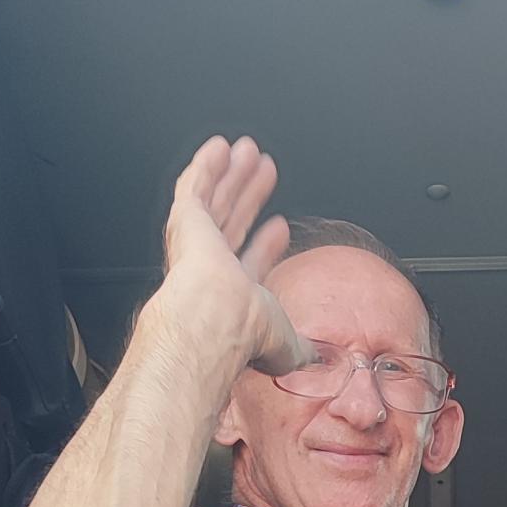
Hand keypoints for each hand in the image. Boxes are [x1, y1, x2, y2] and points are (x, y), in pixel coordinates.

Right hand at [154, 135, 311, 376]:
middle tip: (265, 175)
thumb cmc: (246, 335)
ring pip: (217, 201)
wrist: (216, 320)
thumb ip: (302, 348)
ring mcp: (196, 243)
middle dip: (250, 197)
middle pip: (235, 222)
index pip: (251, 261)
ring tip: (248, 152)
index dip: (267, 244)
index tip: (281, 226)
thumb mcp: (288, 345)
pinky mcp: (186, 221)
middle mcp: (211, 268)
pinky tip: (219, 148)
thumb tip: (320, 359)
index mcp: (234, 295)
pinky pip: (195, 187)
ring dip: (233, 176)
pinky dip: (206, 166)